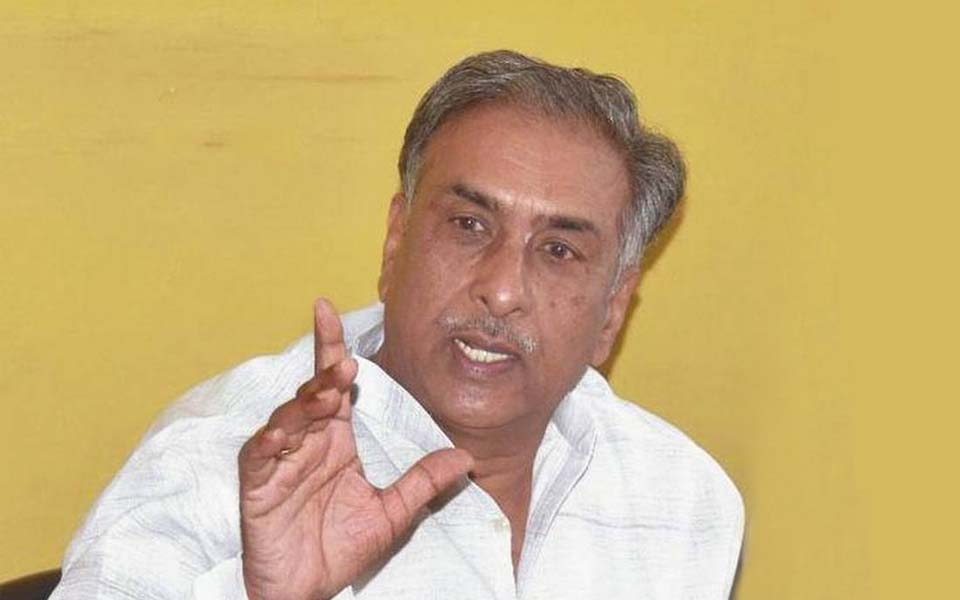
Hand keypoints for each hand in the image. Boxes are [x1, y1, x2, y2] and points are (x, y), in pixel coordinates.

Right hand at [238, 299, 473, 599]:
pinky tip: (282, 432)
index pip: (336, 387)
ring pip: (288, 418)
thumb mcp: (392, 514)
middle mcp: (308, 443)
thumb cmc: (340, 548)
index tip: (330, 309)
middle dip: (325, 374)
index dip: (332, 348)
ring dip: (305, 403)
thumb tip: (467, 458)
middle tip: (344, 363)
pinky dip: (270, 441)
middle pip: (313, 394)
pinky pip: (260, 455)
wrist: (308, 591)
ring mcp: (280, 461)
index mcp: (337, 441)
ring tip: (326, 395)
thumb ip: (424, 483)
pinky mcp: (258, 484)